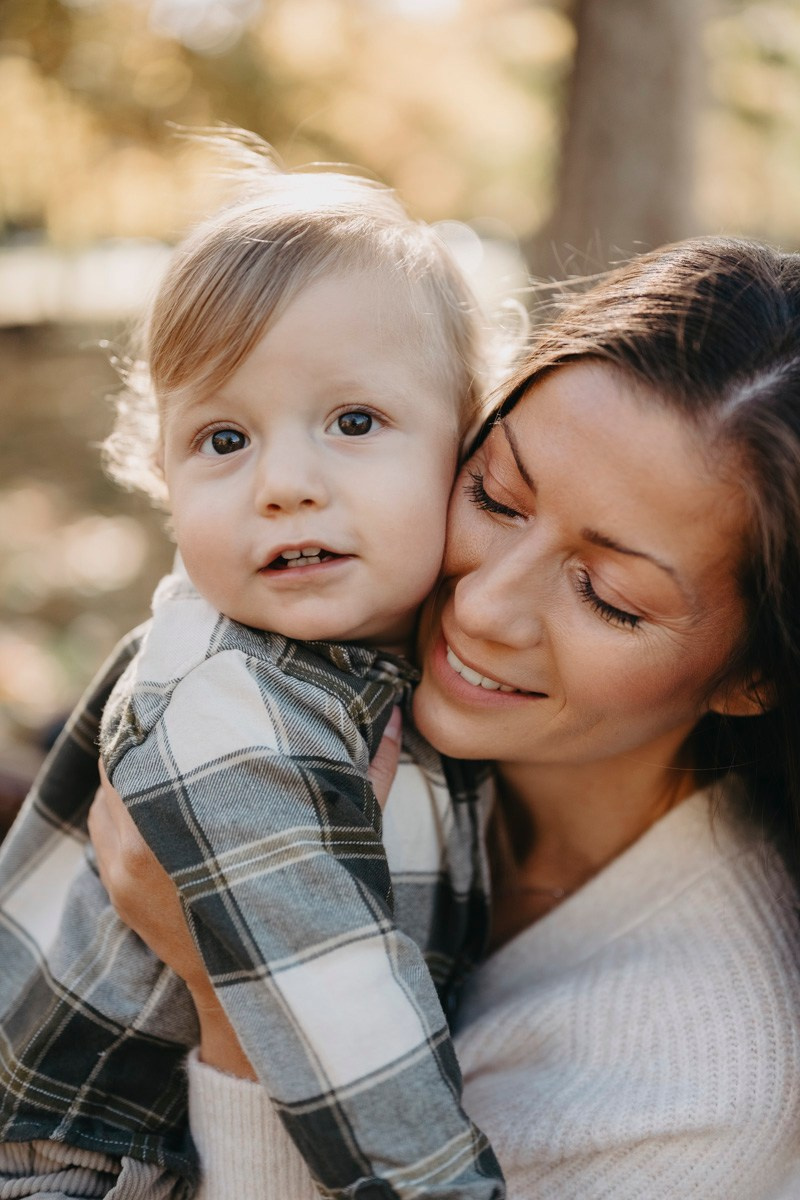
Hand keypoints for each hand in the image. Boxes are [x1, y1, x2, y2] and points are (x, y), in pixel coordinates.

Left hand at [87, 712, 399, 1079]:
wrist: (258, 996)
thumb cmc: (309, 911)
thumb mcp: (346, 838)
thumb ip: (372, 772)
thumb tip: (396, 713)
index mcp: (204, 819)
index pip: (169, 735)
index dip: (177, 702)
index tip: (192, 680)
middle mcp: (149, 839)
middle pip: (131, 753)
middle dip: (154, 728)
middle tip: (178, 700)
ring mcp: (123, 865)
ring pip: (111, 785)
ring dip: (134, 762)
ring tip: (163, 737)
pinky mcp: (113, 885)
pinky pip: (102, 820)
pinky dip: (118, 798)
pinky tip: (147, 783)